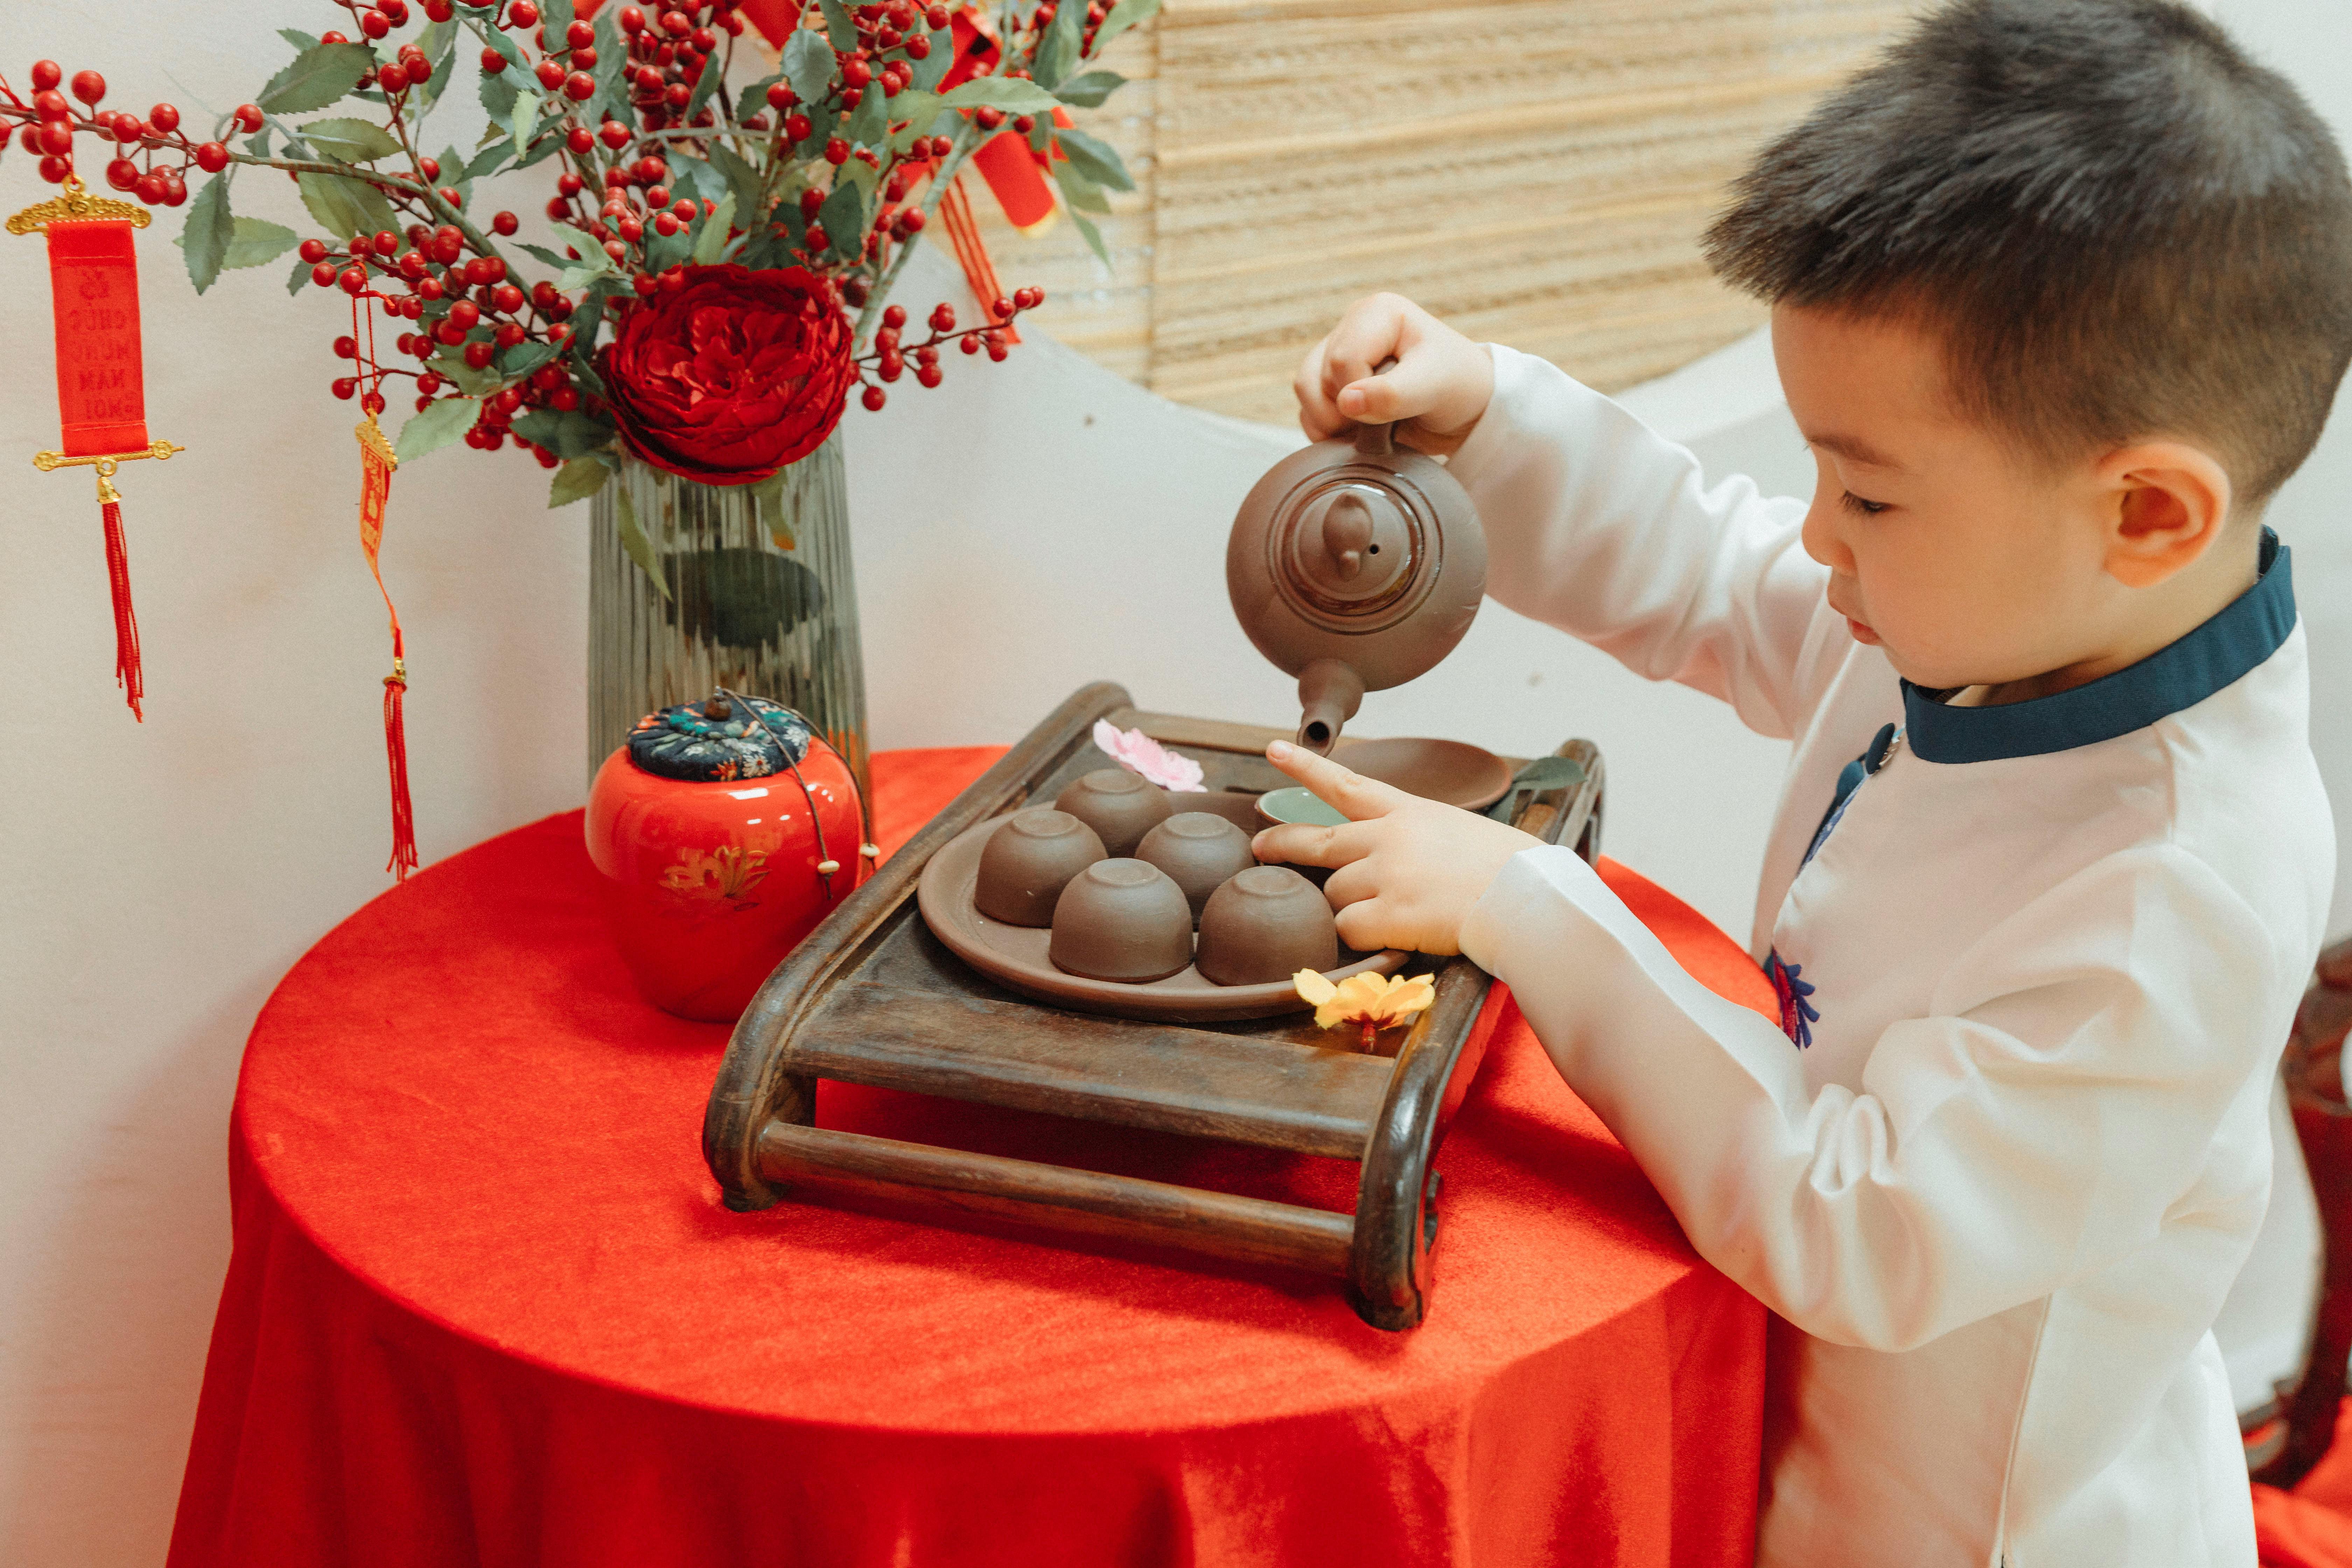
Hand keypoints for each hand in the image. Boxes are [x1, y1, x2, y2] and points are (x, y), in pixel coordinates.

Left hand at [1251, 740, 1538, 955]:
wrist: (1531, 899)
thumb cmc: (1511, 870)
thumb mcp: (1461, 832)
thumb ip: (1421, 838)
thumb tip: (1401, 861)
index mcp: (1409, 812)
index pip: (1347, 784)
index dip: (1307, 768)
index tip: (1275, 751)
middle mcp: (1389, 837)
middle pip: (1319, 841)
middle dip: (1283, 845)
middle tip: (1260, 849)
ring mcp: (1386, 874)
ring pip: (1335, 893)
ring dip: (1353, 908)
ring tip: (1397, 914)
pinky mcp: (1389, 913)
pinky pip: (1348, 928)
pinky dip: (1361, 937)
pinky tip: (1393, 936)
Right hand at [1293, 293, 1495, 457]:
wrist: (1468, 410)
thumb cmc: (1460, 387)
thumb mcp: (1434, 388)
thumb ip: (1392, 395)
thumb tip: (1345, 402)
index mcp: (1377, 312)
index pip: (1342, 358)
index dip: (1361, 393)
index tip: (1396, 408)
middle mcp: (1353, 326)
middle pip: (1317, 375)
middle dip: (1346, 410)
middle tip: (1386, 420)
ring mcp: (1339, 352)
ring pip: (1305, 389)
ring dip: (1331, 422)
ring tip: (1370, 428)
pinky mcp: (1333, 380)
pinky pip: (1307, 407)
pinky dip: (1326, 429)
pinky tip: (1358, 432)